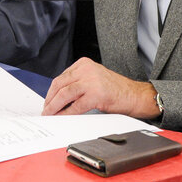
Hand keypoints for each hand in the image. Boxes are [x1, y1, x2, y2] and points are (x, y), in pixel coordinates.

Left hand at [42, 58, 160, 118]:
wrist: (134, 95)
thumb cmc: (115, 89)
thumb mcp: (93, 78)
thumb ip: (77, 82)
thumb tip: (57, 97)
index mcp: (84, 64)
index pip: (61, 77)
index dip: (51, 91)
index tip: (47, 101)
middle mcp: (87, 69)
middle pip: (60, 84)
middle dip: (50, 99)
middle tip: (46, 110)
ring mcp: (92, 81)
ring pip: (65, 93)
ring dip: (54, 106)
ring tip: (50, 115)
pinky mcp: (96, 94)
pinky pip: (76, 106)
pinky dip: (66, 113)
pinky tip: (62, 118)